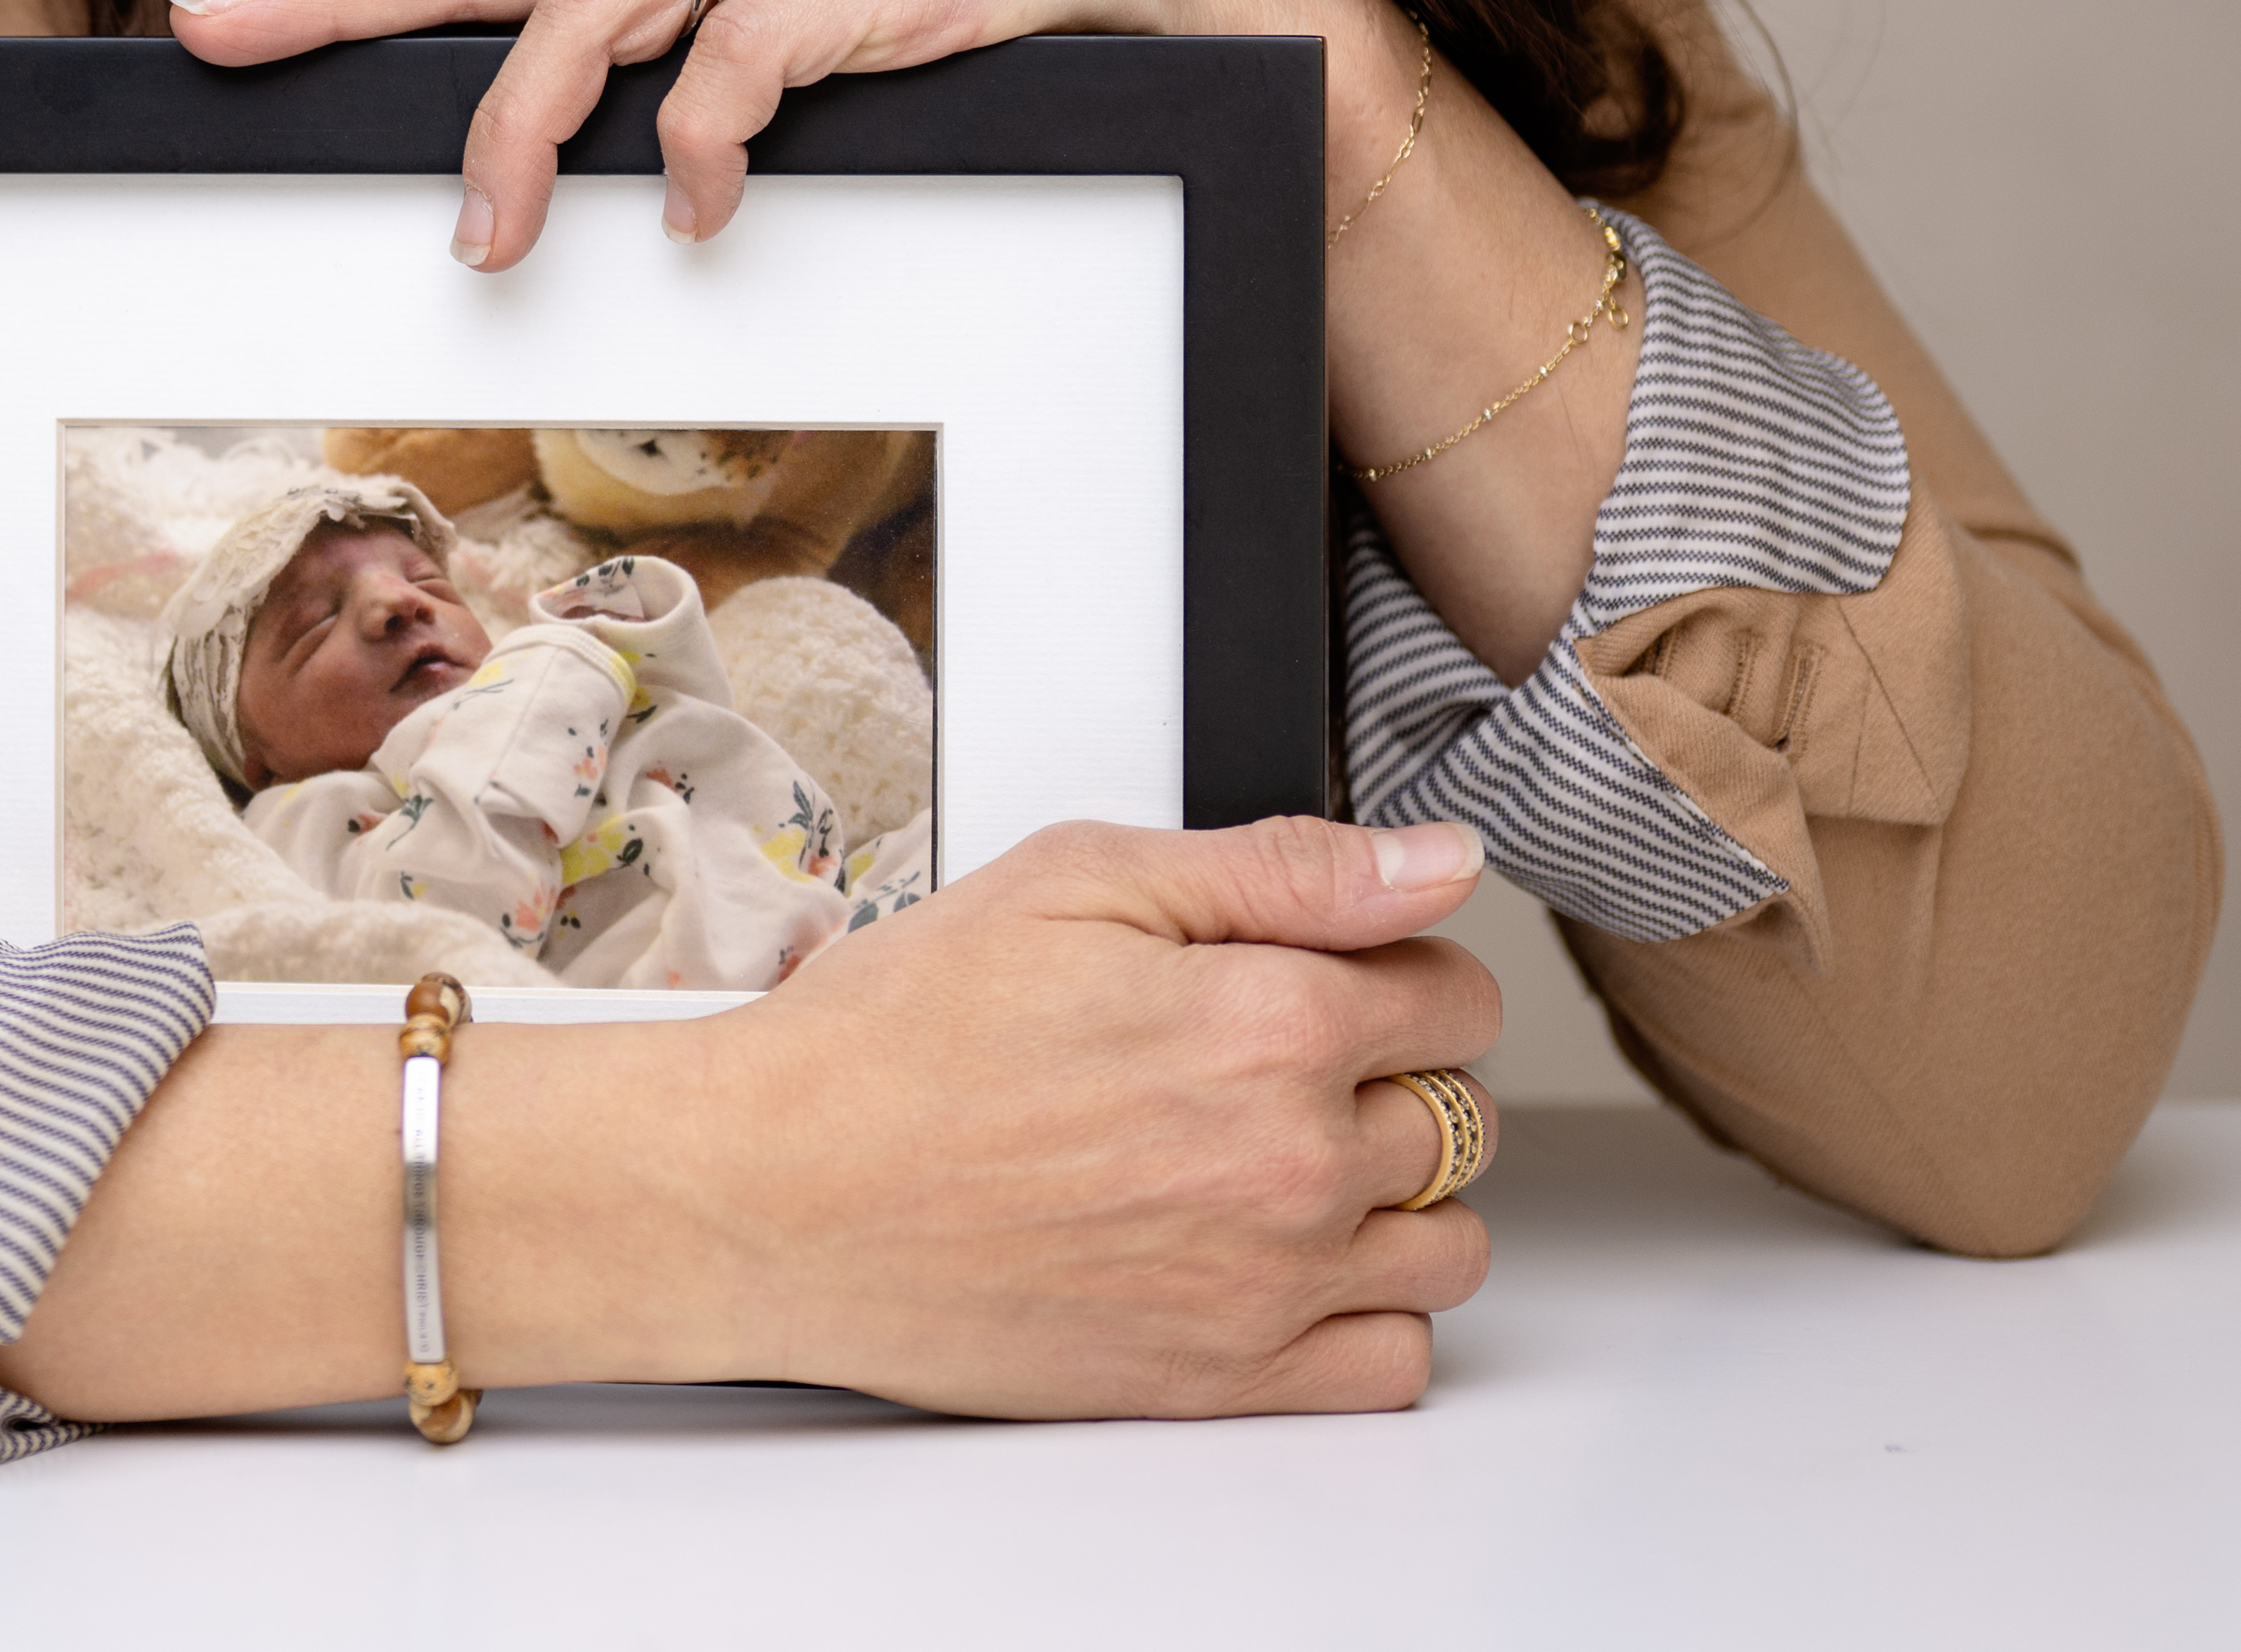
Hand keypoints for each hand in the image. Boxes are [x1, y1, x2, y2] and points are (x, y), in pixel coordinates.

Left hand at [167, 0, 1369, 262]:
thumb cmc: (953, 22)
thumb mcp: (790, 34)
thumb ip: (671, 65)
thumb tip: (537, 154)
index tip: (205, 13)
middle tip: (224, 38)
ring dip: (527, 115)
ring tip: (487, 235)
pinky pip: (773, 47)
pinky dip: (716, 130)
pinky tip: (701, 211)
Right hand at [649, 815, 1501, 1414]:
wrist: (779, 1192)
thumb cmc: (898, 1039)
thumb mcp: (1082, 883)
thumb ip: (1285, 868)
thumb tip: (1438, 861)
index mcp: (1266, 1022)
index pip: (1457, 992)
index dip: (1400, 962)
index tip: (1335, 968)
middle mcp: (1288, 1163)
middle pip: (1461, 1115)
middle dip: (1395, 1071)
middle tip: (1278, 1055)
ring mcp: (1263, 1284)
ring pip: (1448, 1245)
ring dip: (1400, 1198)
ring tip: (1290, 1157)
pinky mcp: (1220, 1378)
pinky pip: (1392, 1365)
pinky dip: (1371, 1316)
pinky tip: (1292, 1261)